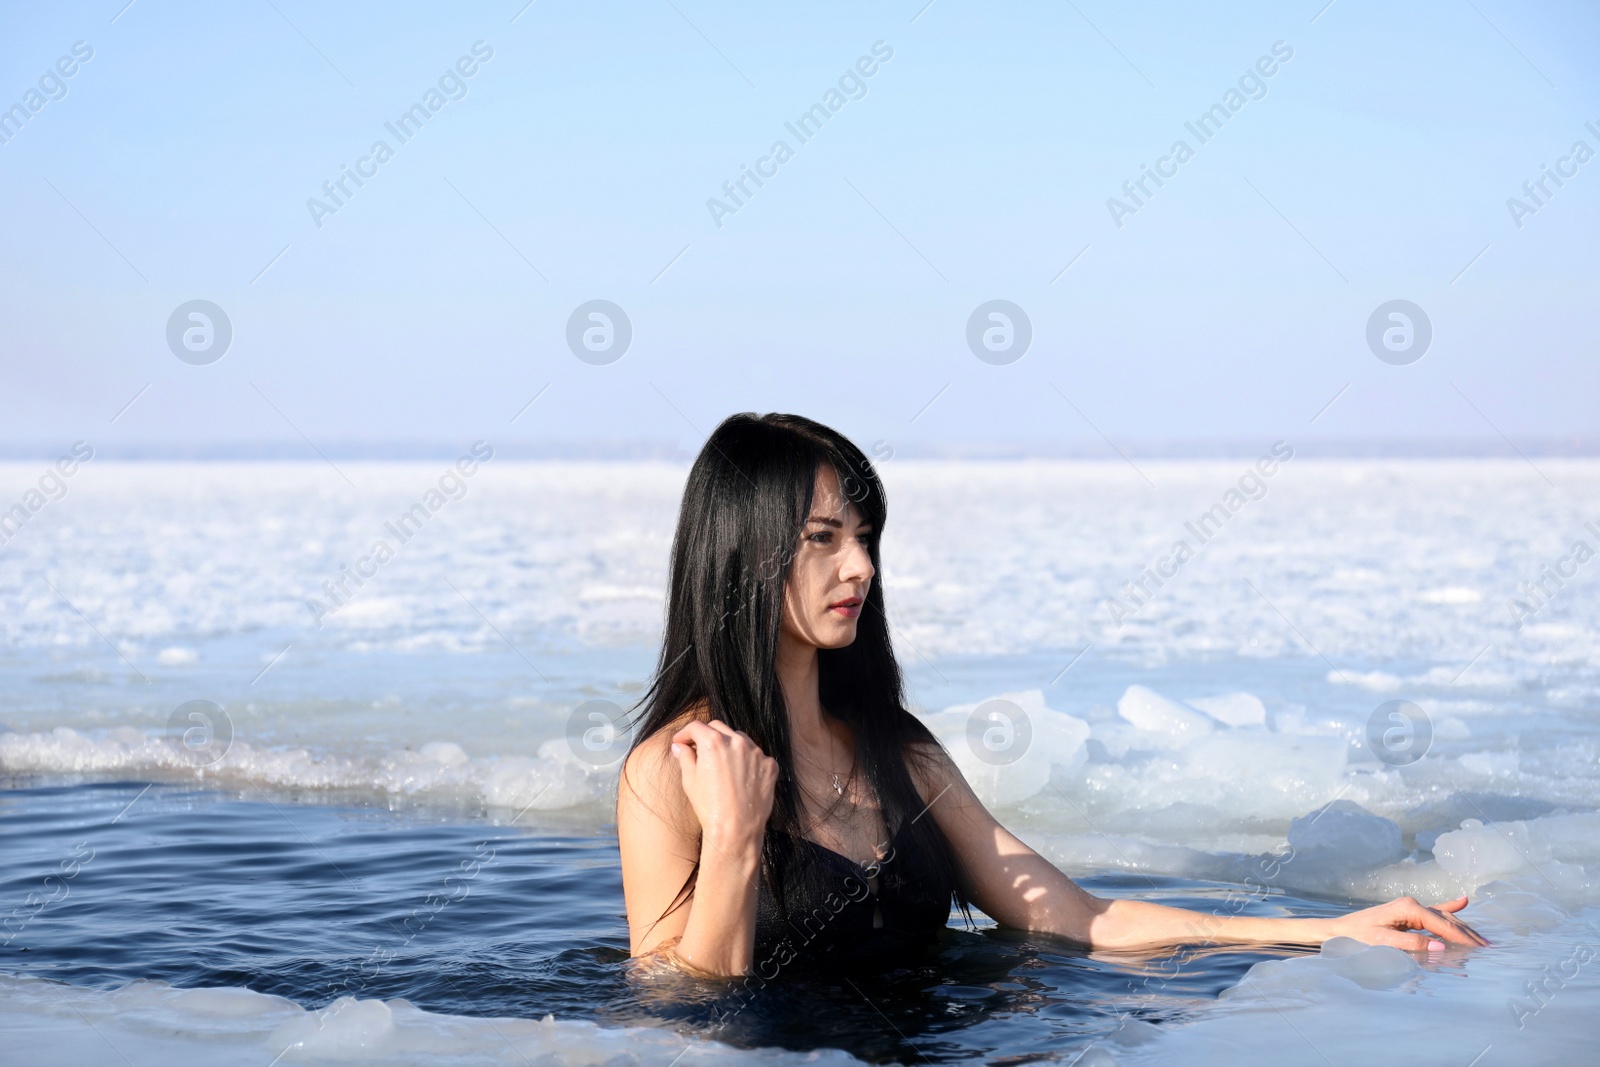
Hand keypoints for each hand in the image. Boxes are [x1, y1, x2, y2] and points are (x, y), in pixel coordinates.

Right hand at [670, 719, 777, 849]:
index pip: (697, 727)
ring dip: (728, 745)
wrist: (736, 829)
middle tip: (699, 750)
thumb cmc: (709, 807)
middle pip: (718, 728)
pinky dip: (746, 760)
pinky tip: (740, 776)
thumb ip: (685, 757)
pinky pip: (755, 755)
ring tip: (722, 764)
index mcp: (713, 743)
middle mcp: (737, 741)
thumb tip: (680, 746)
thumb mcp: (690, 781)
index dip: (685, 733)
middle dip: (706, 736)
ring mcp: (756, 752)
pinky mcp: (769, 765)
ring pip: (739, 739)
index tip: (681, 741)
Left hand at [1325, 894, 1489, 950]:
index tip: (1479, 949)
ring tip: (1483, 940)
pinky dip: (1450, 907)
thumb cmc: (1359, 936)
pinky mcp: (1409, 912)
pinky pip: (1435, 911)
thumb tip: (1440, 945)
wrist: (1340, 930)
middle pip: (1447, 919)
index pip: (1441, 924)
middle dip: (1468, 934)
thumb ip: (1413, 943)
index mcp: (1408, 908)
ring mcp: (1411, 906)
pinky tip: (1463, 900)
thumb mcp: (1384, 942)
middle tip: (1489, 948)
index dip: (1461, 938)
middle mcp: (1412, 904)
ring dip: (1463, 928)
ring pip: (1444, 916)